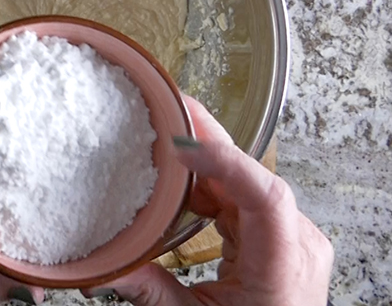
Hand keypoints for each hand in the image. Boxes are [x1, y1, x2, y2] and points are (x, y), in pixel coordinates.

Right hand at [84, 96, 332, 305]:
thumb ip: (152, 294)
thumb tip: (103, 272)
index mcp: (283, 265)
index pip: (267, 197)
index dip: (227, 163)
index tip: (183, 148)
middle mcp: (296, 241)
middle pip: (251, 178)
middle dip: (207, 143)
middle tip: (167, 110)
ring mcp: (290, 235)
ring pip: (243, 182)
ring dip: (203, 162)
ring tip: (164, 136)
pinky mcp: (276, 234)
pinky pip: (241, 197)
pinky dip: (208, 185)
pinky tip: (180, 176)